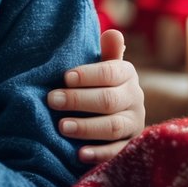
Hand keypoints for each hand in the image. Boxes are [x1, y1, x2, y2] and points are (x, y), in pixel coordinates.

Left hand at [47, 29, 145, 163]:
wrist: (112, 114)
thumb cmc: (98, 84)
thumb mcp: (102, 67)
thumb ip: (107, 53)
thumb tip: (113, 32)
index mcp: (126, 75)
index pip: (111, 73)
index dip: (88, 75)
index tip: (65, 77)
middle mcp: (135, 99)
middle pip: (108, 100)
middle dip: (78, 100)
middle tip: (52, 100)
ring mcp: (134, 124)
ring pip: (112, 126)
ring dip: (86, 127)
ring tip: (61, 126)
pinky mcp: (130, 146)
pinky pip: (117, 152)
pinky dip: (98, 154)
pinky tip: (79, 153)